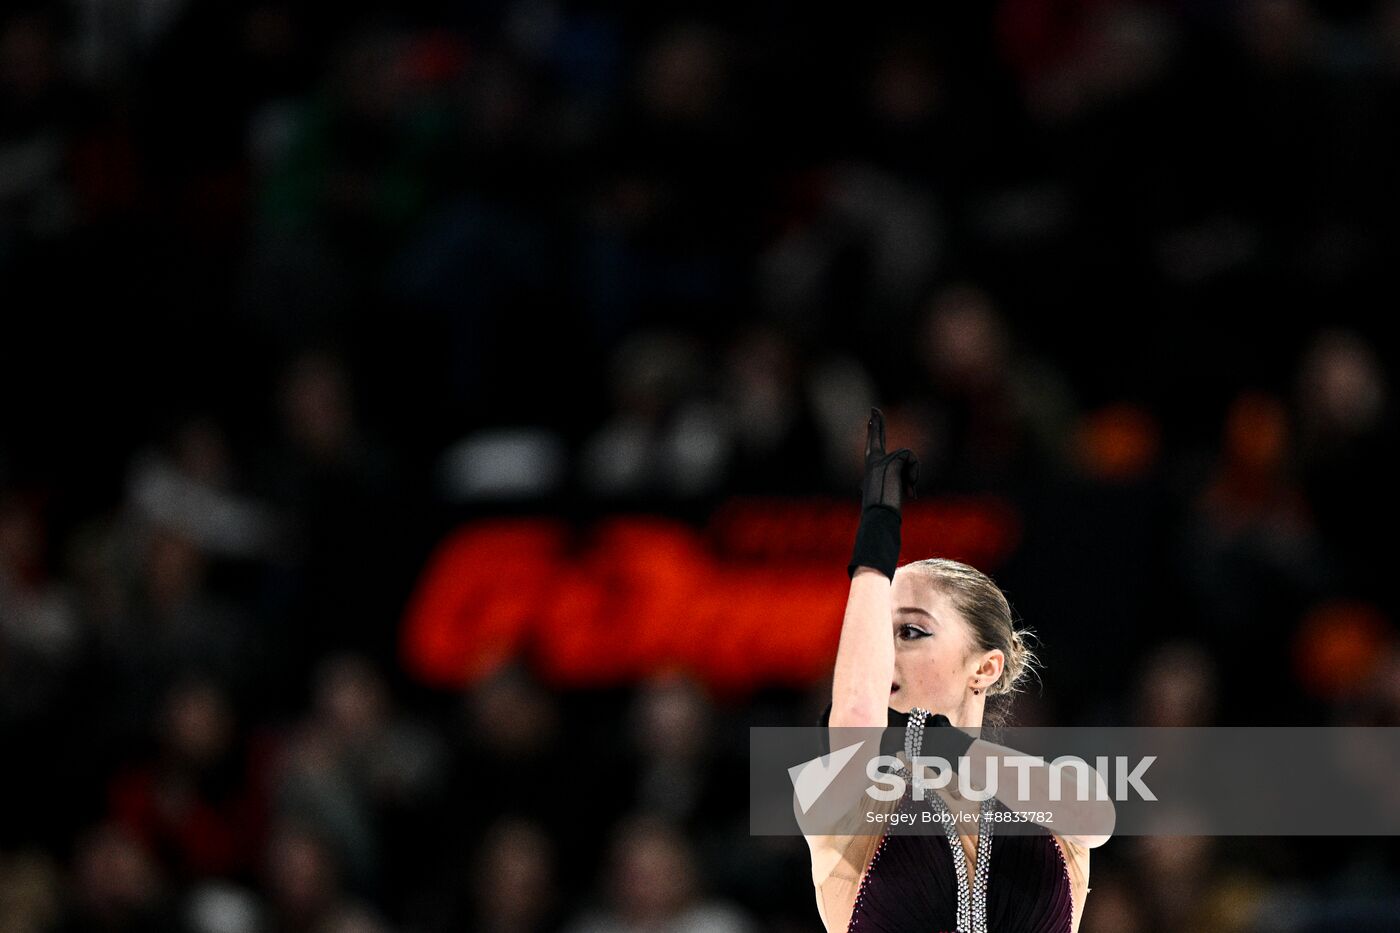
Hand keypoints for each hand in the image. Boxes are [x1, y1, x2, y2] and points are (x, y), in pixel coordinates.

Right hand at [847, 408, 919, 578]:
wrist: (878, 524)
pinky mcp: (887, 462)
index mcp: (872, 475)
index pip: (873, 450)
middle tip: (874, 411)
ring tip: (910, 491)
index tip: (873, 417)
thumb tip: (880, 539)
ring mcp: (878, 463)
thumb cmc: (881, 528)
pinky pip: (908, 459)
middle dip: (876, 426)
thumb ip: (888, 514)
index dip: (874, 433)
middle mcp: (871, 466)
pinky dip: (913, 474)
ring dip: (912, 473)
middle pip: (875, 441)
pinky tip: (910, 490)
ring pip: (905, 456)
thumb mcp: (888, 517)